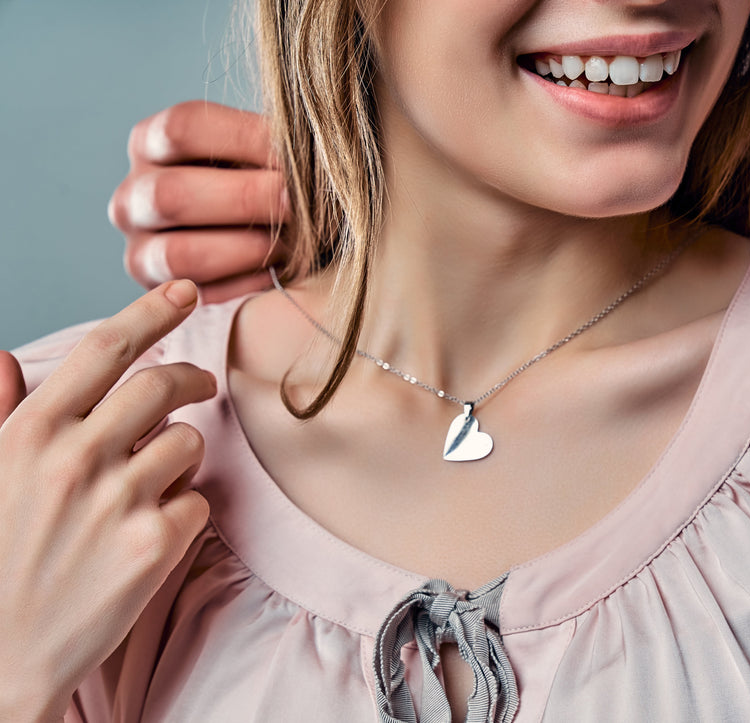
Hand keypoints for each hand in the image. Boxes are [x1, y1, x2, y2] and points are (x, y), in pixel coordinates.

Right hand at [0, 281, 213, 720]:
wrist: (0, 658)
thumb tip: (3, 356)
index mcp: (30, 432)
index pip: (103, 349)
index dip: (151, 313)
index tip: (184, 293)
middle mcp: (75, 458)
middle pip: (162, 384)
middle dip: (191, 376)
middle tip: (200, 383)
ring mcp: (117, 502)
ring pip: (189, 442)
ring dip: (185, 451)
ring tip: (158, 476)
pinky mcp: (152, 545)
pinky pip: (198, 501)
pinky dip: (187, 508)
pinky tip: (155, 527)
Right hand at [109, 101, 287, 303]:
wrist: (273, 245)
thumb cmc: (273, 184)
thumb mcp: (269, 153)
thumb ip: (278, 143)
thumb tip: (306, 144)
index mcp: (153, 143)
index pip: (181, 128)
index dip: (243, 138)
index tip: (295, 153)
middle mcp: (134, 196)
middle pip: (171, 194)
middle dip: (245, 199)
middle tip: (295, 202)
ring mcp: (142, 250)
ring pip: (179, 254)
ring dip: (246, 249)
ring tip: (291, 244)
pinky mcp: (165, 296)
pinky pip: (199, 297)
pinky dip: (247, 285)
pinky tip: (279, 272)